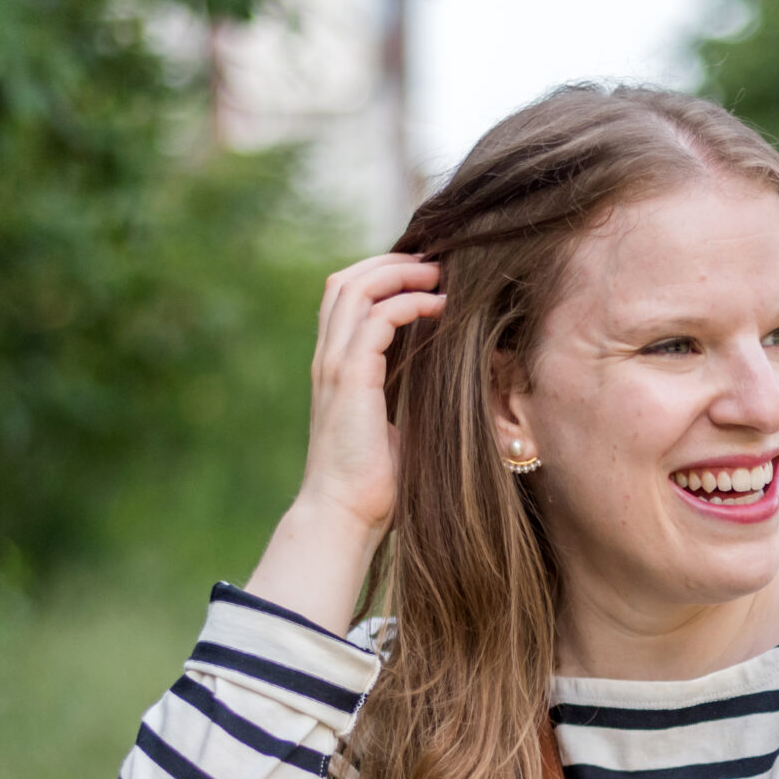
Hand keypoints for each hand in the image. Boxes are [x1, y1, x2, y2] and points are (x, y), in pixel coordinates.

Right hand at [244, 254, 444, 631]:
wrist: (345, 516)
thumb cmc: (374, 486)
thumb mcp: (395, 428)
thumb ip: (409, 397)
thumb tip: (449, 384)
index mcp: (336, 370)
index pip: (347, 300)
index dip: (382, 277)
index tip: (426, 277)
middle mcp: (329, 360)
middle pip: (344, 281)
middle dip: (389, 262)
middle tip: (434, 263)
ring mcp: (335, 366)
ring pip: (354, 288)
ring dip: (398, 273)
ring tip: (437, 275)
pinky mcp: (349, 378)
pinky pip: (375, 318)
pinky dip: (406, 302)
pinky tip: (438, 307)